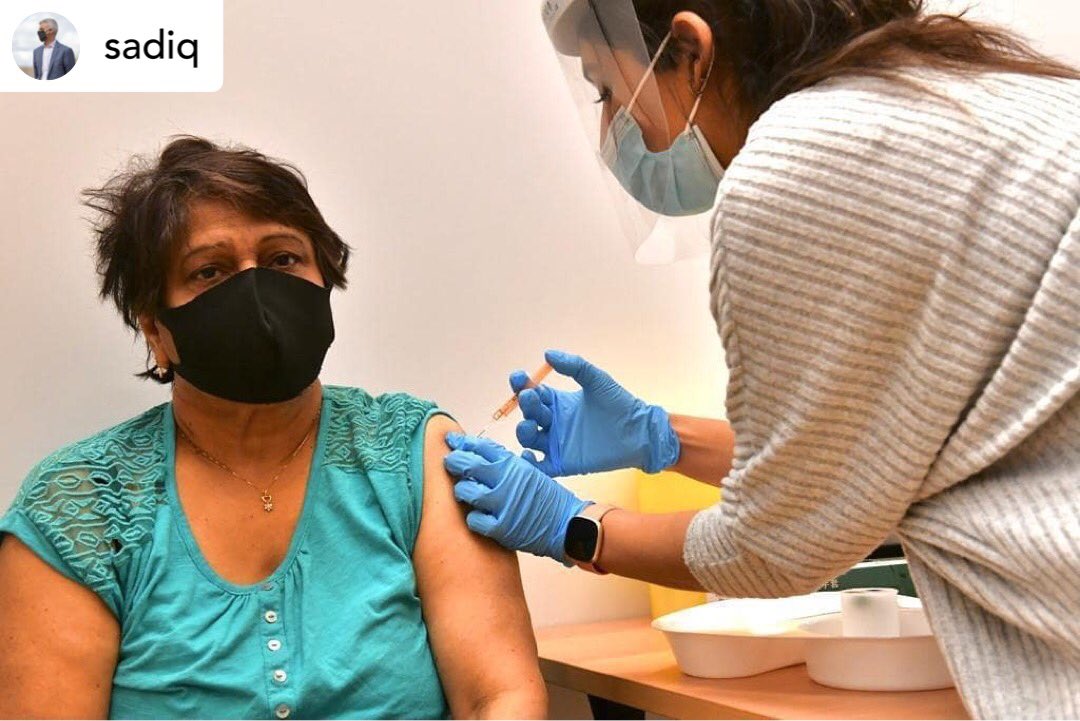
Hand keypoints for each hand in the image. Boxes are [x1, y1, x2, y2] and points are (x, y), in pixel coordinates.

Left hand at [444, 433, 587, 561]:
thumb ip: (508, 462)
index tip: (452, 441)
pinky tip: (476, 515)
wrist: (567, 525)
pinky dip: (472, 517)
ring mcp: (501, 504)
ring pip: (465, 491)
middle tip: (449, 462)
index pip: (481, 447)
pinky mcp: (501, 528)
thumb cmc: (549, 498)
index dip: (463, 443)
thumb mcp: (531, 471)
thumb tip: (485, 450)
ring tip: (463, 491)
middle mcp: (505, 481)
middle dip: (454, 461)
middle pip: (468, 465)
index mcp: (513, 464)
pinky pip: (474, 519)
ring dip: (461, 490)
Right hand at [511, 350, 679, 476]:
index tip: (519, 378)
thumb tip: (548, 354)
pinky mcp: (563, 463)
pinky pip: (540, 466)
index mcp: (558, 402)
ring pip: (529, 438)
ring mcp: (557, 443)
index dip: (521, 385)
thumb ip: (575, 366)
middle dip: (525, 404)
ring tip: (530, 425)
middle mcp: (554, 422)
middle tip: (531, 397)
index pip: (531, 392)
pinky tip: (528, 455)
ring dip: (523, 430)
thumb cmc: (620, 404)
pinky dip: (529, 463)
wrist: (639, 432)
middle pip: (529, 413)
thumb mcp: (596, 380)